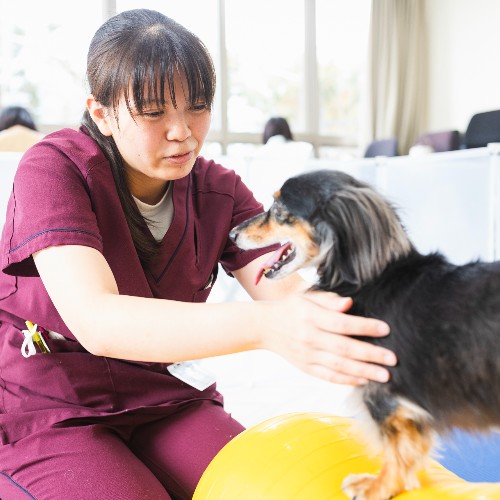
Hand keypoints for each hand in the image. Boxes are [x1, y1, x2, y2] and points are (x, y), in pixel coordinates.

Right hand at [259, 291, 396, 385]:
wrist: (265, 327)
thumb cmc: (291, 308)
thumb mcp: (307, 297)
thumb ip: (329, 300)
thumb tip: (349, 304)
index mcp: (311, 316)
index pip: (342, 323)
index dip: (364, 327)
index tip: (385, 329)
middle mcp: (309, 337)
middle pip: (344, 348)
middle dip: (370, 354)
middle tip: (392, 359)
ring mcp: (307, 355)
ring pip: (338, 366)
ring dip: (363, 371)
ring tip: (384, 375)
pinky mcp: (305, 367)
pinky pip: (328, 376)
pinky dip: (346, 380)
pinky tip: (363, 380)